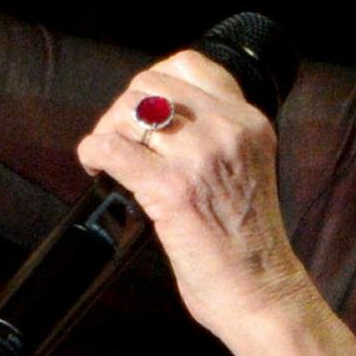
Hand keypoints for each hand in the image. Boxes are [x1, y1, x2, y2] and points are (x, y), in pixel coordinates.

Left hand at [76, 53, 319, 339]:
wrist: (262, 292)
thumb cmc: (247, 243)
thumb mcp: (247, 168)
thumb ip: (215, 138)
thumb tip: (156, 122)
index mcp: (249, 121)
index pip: (189, 64)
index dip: (152, 83)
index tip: (142, 114)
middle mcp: (228, 130)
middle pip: (149, 85)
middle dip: (122, 111)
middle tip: (119, 143)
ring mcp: (201, 156)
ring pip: (127, 112)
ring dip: (107, 132)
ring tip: (108, 160)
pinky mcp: (172, 189)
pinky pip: (111, 149)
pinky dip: (93, 153)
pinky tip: (95, 168)